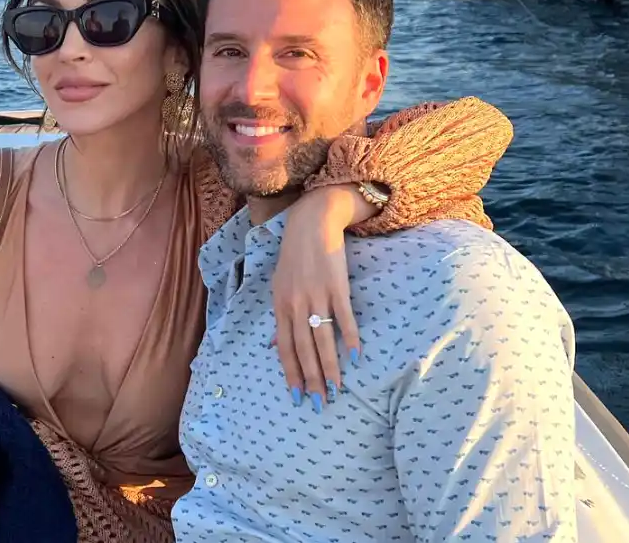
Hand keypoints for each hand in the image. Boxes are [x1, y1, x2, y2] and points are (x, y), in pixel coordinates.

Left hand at [271, 184, 374, 412]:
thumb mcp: (279, 287)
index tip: (297, 396)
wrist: (310, 225)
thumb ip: (279, 318)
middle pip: (303, 349)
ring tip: (337, 388)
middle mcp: (296, 304)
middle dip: (311, 379)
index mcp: (280, 306)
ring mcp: (316, 295)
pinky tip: (355, 356)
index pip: (285, 347)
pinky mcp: (336, 285)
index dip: (291, 373)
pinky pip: (343, 316)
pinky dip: (349, 336)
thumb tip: (273, 345)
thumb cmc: (294, 258)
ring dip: (330, 366)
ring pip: (322, 338)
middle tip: (319, 404)